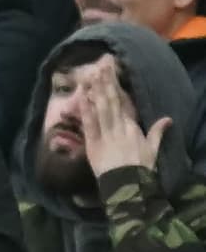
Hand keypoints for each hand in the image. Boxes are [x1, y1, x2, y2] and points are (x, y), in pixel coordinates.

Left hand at [79, 54, 171, 176]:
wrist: (128, 187)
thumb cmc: (140, 170)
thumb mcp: (152, 151)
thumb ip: (157, 133)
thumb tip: (167, 119)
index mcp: (132, 128)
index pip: (123, 103)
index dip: (116, 87)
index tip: (112, 72)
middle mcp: (119, 128)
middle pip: (112, 101)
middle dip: (106, 82)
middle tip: (101, 64)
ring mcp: (106, 136)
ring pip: (100, 109)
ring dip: (96, 90)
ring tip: (92, 74)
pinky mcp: (93, 145)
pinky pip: (89, 125)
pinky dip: (86, 110)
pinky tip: (83, 97)